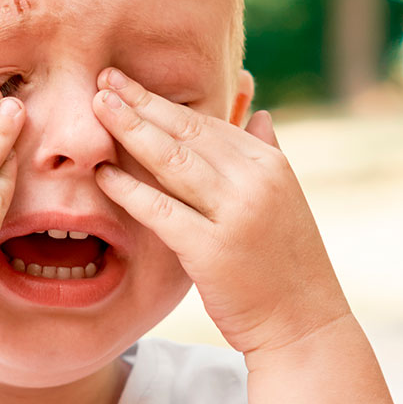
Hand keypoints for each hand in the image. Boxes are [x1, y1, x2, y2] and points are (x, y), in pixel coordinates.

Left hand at [90, 68, 349, 355]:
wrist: (305, 324)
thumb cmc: (288, 267)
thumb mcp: (286, 202)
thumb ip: (267, 155)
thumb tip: (260, 115)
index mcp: (271, 165)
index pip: (209, 121)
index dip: (164, 100)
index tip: (129, 83)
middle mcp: (256, 181)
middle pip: (187, 131)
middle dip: (141, 102)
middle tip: (102, 79)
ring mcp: (235, 214)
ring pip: (173, 161)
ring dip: (130, 130)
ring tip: (96, 107)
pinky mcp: (213, 250)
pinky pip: (161, 210)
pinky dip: (130, 189)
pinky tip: (102, 173)